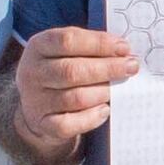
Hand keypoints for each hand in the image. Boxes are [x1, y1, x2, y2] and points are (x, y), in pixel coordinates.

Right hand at [5, 25, 141, 160]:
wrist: (36, 106)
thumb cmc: (61, 71)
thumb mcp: (66, 52)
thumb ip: (90, 48)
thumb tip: (124, 50)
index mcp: (38, 46)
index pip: (67, 40)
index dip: (99, 43)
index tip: (124, 48)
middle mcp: (32, 72)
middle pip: (72, 70)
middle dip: (107, 68)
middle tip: (131, 67)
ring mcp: (35, 100)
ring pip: (75, 98)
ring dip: (103, 92)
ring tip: (117, 89)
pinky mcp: (43, 124)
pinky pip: (69, 124)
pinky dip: (91, 118)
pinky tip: (104, 110)